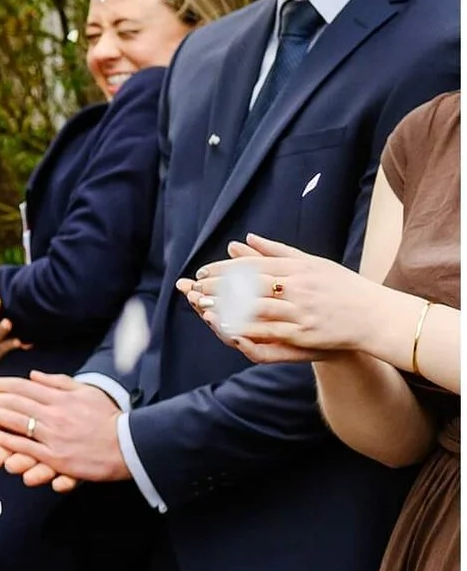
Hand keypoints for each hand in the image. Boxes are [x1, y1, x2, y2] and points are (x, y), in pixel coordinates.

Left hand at [0, 373, 124, 491]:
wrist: (130, 445)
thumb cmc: (109, 419)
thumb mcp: (87, 393)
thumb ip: (59, 383)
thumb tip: (35, 375)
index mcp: (60, 398)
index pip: (23, 388)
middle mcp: (54, 414)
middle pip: (13, 403)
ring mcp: (53, 436)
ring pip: (14, 422)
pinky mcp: (56, 457)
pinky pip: (25, 446)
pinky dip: (4, 439)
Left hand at [184, 235, 396, 364]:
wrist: (376, 316)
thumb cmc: (344, 288)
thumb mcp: (313, 263)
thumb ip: (278, 252)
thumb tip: (247, 238)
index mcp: (299, 267)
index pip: (253, 265)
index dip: (225, 269)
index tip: (203, 272)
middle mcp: (299, 286)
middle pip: (249, 284)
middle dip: (218, 287)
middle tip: (195, 289)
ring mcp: (301, 310)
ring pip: (255, 306)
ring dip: (225, 307)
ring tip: (202, 307)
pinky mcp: (304, 332)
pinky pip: (268, 330)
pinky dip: (245, 328)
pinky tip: (226, 327)